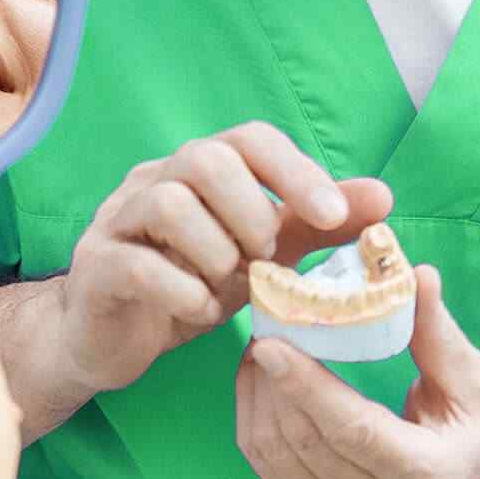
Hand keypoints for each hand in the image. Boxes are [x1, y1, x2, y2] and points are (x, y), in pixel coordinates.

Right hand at [56, 123, 393, 395]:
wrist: (111, 339)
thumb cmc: (190, 284)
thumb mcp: (261, 255)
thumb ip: (315, 225)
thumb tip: (383, 197)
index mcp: (198, 169)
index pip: (249, 138)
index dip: (296, 171)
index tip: (335, 215)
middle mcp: (154, 180)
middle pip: (204, 158)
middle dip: (252, 211)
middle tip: (266, 256)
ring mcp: (118, 220)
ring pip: (168, 203)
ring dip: (216, 250)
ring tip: (228, 284)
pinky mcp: (96, 268)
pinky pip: (138, 266)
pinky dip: (183, 291)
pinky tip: (199, 312)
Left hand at [237, 264, 479, 478]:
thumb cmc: (477, 435)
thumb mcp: (472, 385)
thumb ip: (438, 334)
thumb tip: (415, 275)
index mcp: (423, 473)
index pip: (352, 428)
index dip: (306, 386)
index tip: (270, 344)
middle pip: (303, 437)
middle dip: (274, 376)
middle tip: (268, 322)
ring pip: (273, 452)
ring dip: (258, 393)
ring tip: (264, 344)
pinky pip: (265, 465)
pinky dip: (253, 416)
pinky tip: (261, 379)